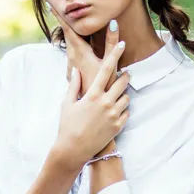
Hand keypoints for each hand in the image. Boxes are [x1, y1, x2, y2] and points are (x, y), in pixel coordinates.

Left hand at [50, 8, 119, 95]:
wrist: (92, 105)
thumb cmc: (102, 85)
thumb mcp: (109, 63)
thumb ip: (111, 43)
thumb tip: (113, 23)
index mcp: (79, 51)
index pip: (68, 29)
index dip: (60, 16)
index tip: (52, 5)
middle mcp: (72, 56)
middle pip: (66, 35)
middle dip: (62, 21)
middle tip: (55, 8)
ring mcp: (72, 64)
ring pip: (69, 45)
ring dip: (67, 33)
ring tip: (64, 22)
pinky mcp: (74, 71)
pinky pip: (72, 54)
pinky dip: (72, 46)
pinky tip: (76, 46)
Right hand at [55, 42, 130, 170]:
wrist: (73, 150)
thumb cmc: (67, 125)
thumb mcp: (67, 103)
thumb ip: (74, 85)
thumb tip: (76, 69)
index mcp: (92, 94)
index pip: (106, 69)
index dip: (114, 54)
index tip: (121, 44)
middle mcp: (105, 103)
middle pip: (123, 82)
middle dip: (125, 76)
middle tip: (124, 75)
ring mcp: (113, 115)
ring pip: (127, 97)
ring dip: (123, 95)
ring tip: (115, 97)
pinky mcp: (118, 126)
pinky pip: (126, 112)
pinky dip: (122, 110)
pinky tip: (114, 112)